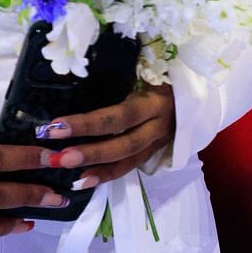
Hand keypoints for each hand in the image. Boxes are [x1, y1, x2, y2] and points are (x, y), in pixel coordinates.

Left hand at [34, 83, 174, 189]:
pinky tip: (84, 181)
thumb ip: (120, 78)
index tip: (57, 125)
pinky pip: (130, 167)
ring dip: (98, 169)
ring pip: (128, 160)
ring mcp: (158, 143)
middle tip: (60, 158)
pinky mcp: (154, 152)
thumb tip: (76, 77)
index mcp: (156, 102)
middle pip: (124, 144)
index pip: (120, 116)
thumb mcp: (145, 71)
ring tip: (70, 177)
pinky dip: (108, 175)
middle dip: (91, 152)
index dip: (89, 123)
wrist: (194, 92)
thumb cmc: (162, 75)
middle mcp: (158, 126)